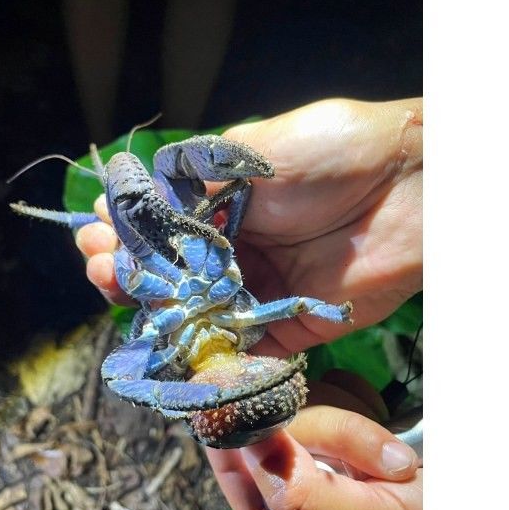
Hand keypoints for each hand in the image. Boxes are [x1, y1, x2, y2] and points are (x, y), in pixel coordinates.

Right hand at [76, 98, 422, 355]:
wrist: (412, 186)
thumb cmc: (333, 152)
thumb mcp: (254, 150)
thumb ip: (195, 183)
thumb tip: (133, 201)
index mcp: (224, 204)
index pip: (162, 227)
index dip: (126, 231)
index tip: (96, 229)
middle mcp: (236, 250)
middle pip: (170, 275)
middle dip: (128, 272)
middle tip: (99, 266)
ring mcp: (259, 289)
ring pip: (195, 314)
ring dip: (155, 315)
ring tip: (117, 296)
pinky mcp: (288, 324)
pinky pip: (243, 350)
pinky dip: (207, 359)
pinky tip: (170, 353)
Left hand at [207, 378, 421, 509]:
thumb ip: (301, 495)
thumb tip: (246, 442)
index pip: (229, 456)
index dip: (239, 419)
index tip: (256, 388)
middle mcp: (285, 479)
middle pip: (278, 418)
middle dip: (335, 434)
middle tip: (384, 469)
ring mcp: (316, 446)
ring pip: (309, 396)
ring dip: (360, 423)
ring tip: (397, 467)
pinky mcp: (346, 421)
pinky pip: (337, 384)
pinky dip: (368, 404)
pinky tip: (394, 437)